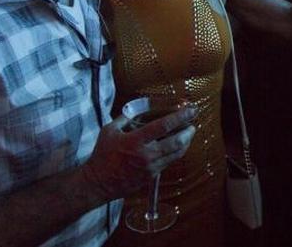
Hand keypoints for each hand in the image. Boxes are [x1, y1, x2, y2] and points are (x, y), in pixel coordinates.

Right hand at [80, 106, 196, 200]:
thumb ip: (125, 118)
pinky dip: (177, 152)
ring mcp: (151, 167)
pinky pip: (169, 162)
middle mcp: (146, 155)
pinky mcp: (152, 176)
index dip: (179, 117)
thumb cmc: (102, 155)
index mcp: (135, 141)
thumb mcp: (109, 131)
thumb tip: (136, 108)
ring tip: (189, 133)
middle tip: (193, 123)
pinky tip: (178, 146)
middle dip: (188, 131)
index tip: (190, 109)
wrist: (98, 182)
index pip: (163, 126)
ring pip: (176, 154)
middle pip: (176, 142)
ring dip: (186, 142)